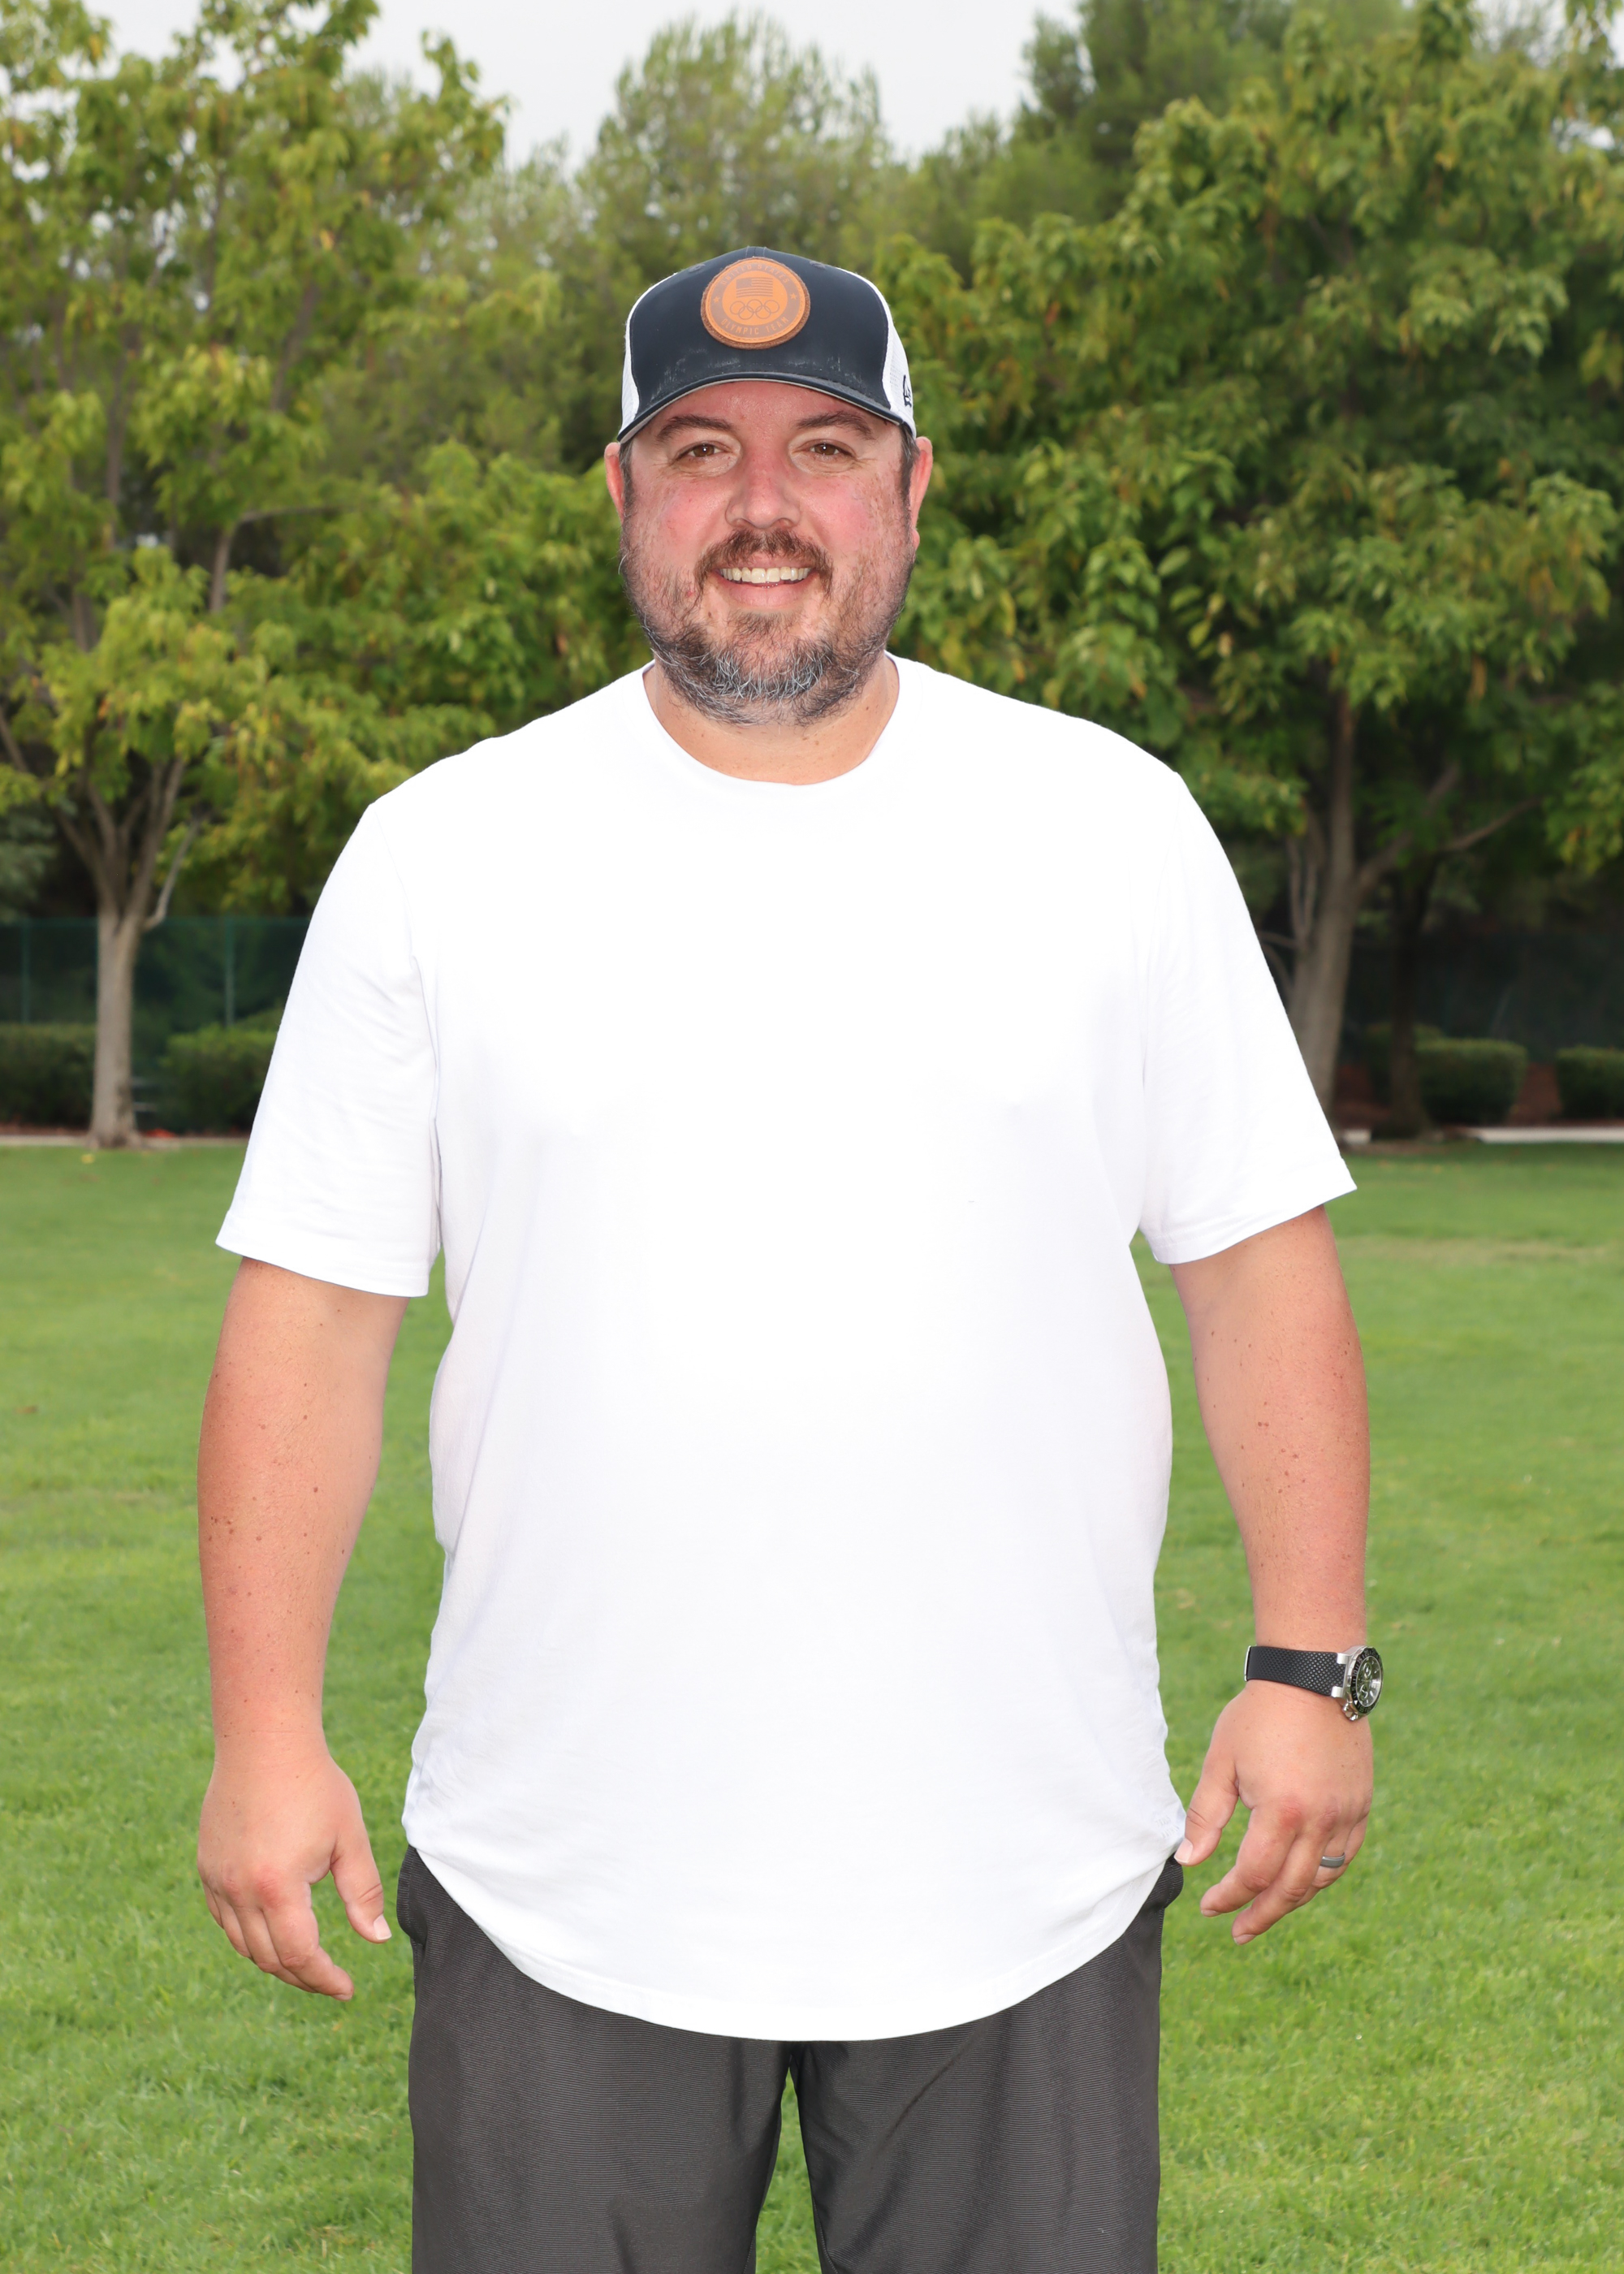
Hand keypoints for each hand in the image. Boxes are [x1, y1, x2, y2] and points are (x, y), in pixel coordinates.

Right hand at [198, 1738, 389, 1997]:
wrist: (263, 1742)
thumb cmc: (314, 1785)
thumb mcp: (348, 1837)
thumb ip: (362, 1892)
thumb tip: (376, 1940)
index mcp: (278, 1887)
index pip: (300, 1955)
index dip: (324, 1979)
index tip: (347, 1988)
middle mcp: (240, 1891)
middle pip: (270, 1959)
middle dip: (303, 1977)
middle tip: (331, 1981)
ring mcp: (217, 1881)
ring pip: (243, 1945)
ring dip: (274, 1961)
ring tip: (305, 1963)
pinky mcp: (207, 1868)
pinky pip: (225, 1920)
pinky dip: (248, 1936)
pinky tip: (272, 1932)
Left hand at [1176, 1681, 1372, 1943]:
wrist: (1312, 1676)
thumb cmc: (1258, 1715)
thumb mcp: (1221, 1762)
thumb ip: (1205, 1815)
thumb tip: (1189, 1861)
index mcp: (1281, 1811)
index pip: (1254, 1875)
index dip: (1229, 1897)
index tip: (1209, 1906)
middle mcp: (1320, 1820)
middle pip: (1290, 1889)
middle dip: (1260, 1914)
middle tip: (1237, 1931)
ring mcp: (1346, 1814)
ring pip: (1321, 1879)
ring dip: (1292, 1901)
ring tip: (1265, 1911)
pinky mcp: (1360, 1804)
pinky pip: (1344, 1856)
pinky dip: (1323, 1876)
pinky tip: (1303, 1881)